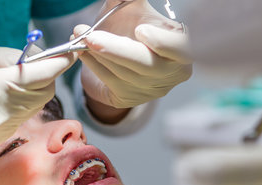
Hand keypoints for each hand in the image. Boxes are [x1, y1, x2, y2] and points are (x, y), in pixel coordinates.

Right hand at [0, 45, 75, 182]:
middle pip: (44, 93)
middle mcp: (1, 115)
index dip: (58, 62)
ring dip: (34, 90)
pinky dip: (20, 104)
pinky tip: (0, 95)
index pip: (41, 75)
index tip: (68, 53)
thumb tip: (21, 57)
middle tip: (35, 62)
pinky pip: (19, 119)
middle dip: (47, 75)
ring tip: (12, 76)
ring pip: (33, 107)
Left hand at [76, 0, 191, 108]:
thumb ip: (129, 0)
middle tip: (90, 37)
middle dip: (116, 50)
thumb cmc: (132, 27)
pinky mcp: (128, 98)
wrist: (118, 54)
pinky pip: (108, 81)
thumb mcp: (135, 9)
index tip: (140, 30)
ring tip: (79, 34)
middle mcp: (170, 73)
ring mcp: (149, 89)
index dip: (162, 42)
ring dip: (97, 53)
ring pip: (123, 73)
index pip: (180, 49)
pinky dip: (92, 64)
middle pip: (146, 64)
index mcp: (182, 49)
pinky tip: (80, 51)